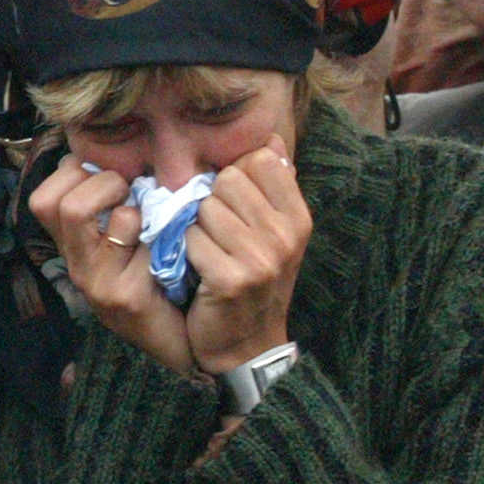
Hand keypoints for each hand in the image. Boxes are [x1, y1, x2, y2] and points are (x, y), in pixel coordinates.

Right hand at [30, 154, 190, 374]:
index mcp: (73, 248)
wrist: (184, 343)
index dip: (73, 175)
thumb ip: (119, 206)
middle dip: (98, 181)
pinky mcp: (122, 297)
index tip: (112, 178)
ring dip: (122, 202)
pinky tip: (169, 246)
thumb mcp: (131, 241)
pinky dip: (153, 232)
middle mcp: (75, 264)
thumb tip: (124, 157)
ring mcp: (93, 283)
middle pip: (49, 201)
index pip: (42, 198)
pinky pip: (129, 239)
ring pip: (78, 211)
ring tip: (148, 217)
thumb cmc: (163, 281)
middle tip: (132, 194)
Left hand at [183, 136, 309, 375]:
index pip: (259, 158)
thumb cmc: (254, 280)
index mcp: (298, 216)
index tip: (231, 202)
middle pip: (227, 179)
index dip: (235, 175)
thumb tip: (269, 138)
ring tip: (208, 252)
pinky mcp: (232, 278)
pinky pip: (190, 238)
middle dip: (210, 201)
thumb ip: (272, 186)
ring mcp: (262, 257)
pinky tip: (198, 270)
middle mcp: (286, 234)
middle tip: (216, 234)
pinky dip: (186, 252)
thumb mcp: (274, 232)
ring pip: (204, 207)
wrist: (247, 345)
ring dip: (195, 228)